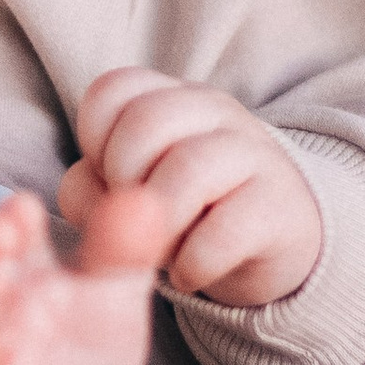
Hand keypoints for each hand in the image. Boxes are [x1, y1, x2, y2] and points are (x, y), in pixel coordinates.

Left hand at [69, 65, 321, 304]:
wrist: (279, 241)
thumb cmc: (190, 212)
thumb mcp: (134, 194)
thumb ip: (91, 191)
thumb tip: (85, 197)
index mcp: (171, 98)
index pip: (112, 90)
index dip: (94, 142)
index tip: (110, 180)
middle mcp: (214, 112)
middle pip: (145, 121)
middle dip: (122, 180)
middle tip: (136, 218)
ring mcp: (252, 154)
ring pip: (187, 167)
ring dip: (158, 223)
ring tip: (160, 252)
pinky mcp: (278, 208)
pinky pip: (223, 231)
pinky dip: (192, 263)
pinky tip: (189, 274)